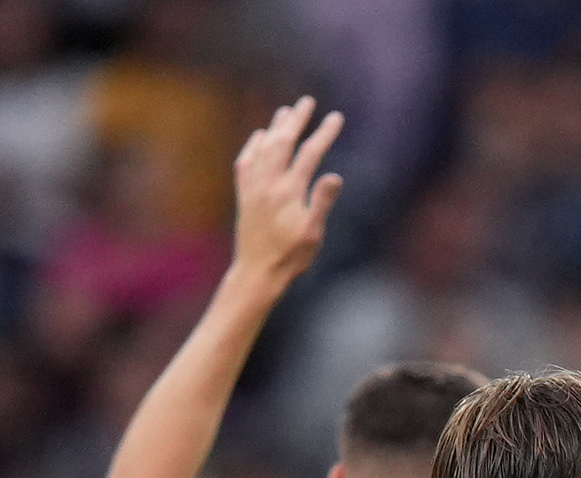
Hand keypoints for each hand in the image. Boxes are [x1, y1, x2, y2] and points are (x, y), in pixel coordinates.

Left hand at [233, 96, 343, 286]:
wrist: (257, 272)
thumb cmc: (290, 256)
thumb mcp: (313, 233)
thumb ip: (322, 202)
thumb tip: (334, 175)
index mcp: (289, 191)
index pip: (309, 154)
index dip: (324, 134)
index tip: (336, 117)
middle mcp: (268, 184)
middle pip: (283, 142)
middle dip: (297, 120)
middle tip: (307, 101)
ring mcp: (253, 188)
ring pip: (263, 148)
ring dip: (276, 127)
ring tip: (286, 111)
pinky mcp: (244, 195)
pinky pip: (246, 162)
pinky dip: (253, 146)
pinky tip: (259, 137)